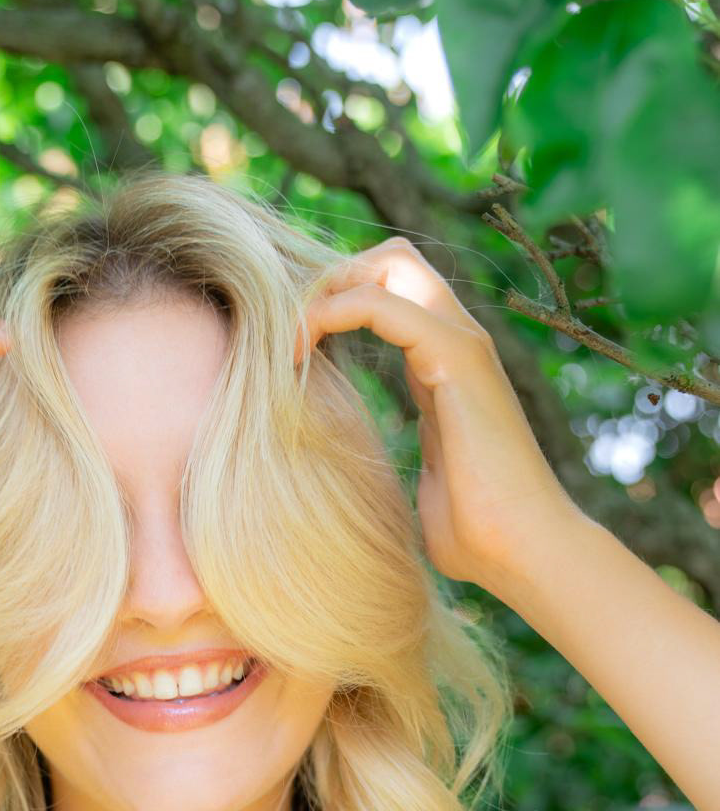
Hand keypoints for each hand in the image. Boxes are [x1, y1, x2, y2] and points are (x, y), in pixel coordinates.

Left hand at [295, 237, 582, 589]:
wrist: (524, 552)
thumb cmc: (477, 536)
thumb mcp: (423, 484)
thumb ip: (404, 463)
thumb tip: (368, 489)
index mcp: (444, 366)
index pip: (390, 291)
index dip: (333, 302)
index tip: (285, 350)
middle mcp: (457, 342)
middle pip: (391, 259)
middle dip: (330, 280)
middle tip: (288, 336)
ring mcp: (463, 344)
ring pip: (390, 263)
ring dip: (326, 290)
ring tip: (287, 340)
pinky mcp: (457, 359)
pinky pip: (380, 304)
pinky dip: (331, 313)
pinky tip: (298, 352)